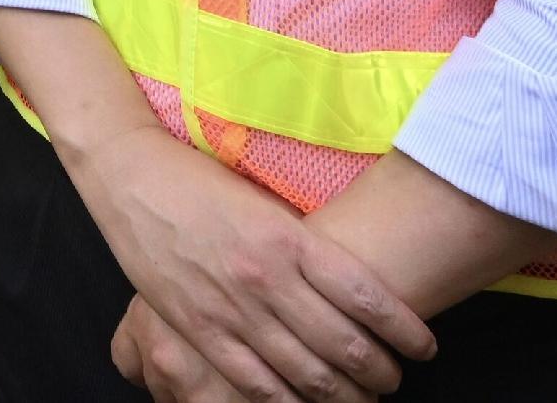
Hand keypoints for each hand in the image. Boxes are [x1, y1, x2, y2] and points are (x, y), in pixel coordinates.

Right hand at [64, 125, 430, 400]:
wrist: (131, 177)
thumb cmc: (203, 184)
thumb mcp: (267, 206)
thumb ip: (306, 249)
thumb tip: (355, 292)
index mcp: (288, 238)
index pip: (366, 297)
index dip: (405, 330)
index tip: (425, 346)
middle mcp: (264, 277)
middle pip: (343, 344)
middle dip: (381, 371)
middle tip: (395, 377)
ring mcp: (230, 307)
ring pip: (305, 372)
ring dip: (344, 394)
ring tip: (363, 397)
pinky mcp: (199, 329)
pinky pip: (254, 382)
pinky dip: (290, 402)